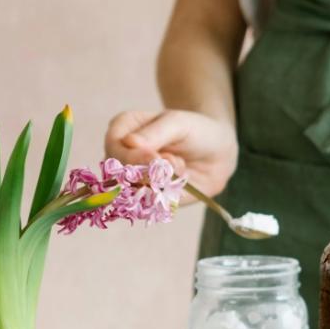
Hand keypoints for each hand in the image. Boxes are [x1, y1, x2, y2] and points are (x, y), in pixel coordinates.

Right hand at [104, 109, 237, 195]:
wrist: (216, 154)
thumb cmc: (194, 131)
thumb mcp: (178, 123)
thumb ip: (154, 133)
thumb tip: (128, 142)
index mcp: (122, 129)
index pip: (113, 145)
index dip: (132, 156)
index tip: (156, 157)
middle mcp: (120, 155)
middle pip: (118, 172)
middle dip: (149, 171)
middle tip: (175, 162)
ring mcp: (130, 178)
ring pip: (132, 191)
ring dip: (160, 183)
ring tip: (180, 166)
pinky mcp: (144, 197)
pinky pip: (147, 205)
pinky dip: (166, 195)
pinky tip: (179, 181)